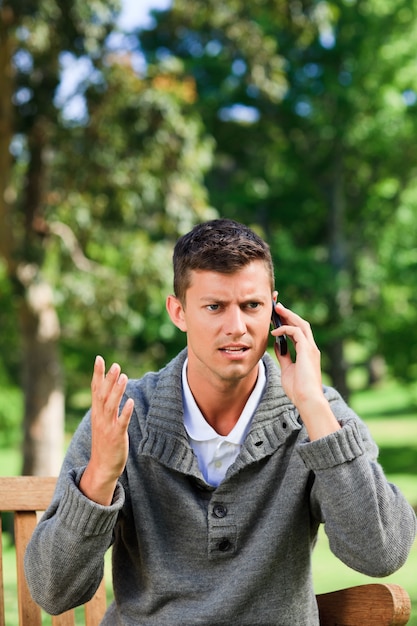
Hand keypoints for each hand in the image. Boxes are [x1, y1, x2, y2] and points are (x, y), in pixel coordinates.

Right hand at [79, 356, 133, 504]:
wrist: (102, 468)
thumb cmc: (105, 443)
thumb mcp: (102, 422)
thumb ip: (105, 406)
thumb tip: (110, 389)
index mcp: (96, 413)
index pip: (95, 389)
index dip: (97, 374)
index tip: (99, 358)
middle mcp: (100, 418)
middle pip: (103, 394)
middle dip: (108, 379)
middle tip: (114, 365)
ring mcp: (108, 427)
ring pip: (111, 405)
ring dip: (117, 391)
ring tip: (123, 377)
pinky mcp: (116, 436)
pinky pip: (121, 422)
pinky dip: (125, 412)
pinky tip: (131, 401)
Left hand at [271, 303, 340, 439]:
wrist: (307, 400)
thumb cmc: (298, 389)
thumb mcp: (287, 369)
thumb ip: (284, 356)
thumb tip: (277, 345)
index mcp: (307, 352)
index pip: (299, 332)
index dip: (289, 322)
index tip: (277, 316)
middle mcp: (311, 348)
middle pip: (301, 324)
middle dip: (289, 314)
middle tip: (277, 306)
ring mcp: (311, 349)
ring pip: (301, 324)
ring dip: (288, 316)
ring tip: (276, 310)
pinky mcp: (308, 351)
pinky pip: (296, 333)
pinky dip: (285, 329)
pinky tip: (274, 331)